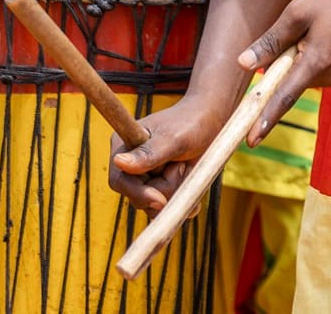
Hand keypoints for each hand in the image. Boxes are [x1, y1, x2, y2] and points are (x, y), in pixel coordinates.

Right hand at [110, 91, 236, 212]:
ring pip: (155, 206)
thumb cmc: (192, 122)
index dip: (138, 193)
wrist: (212, 121)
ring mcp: (145, 179)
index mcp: (123, 147)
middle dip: (167, 186)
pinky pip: (168, 208)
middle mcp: (130, 166)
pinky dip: (184, 199)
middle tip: (182, 163)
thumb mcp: (174, 138)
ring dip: (177, 190)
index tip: (161, 200)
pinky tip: (192, 181)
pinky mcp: (160, 189)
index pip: (119, 181)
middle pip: (139, 197)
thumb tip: (118, 162)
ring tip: (185, 165)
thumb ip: (149, 153)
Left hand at [241, 0, 330, 140]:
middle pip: (289, 81)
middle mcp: (328, 77)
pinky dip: (309, 58)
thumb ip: (270, 41)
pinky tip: (323, 34)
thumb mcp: (297, 13)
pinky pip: (313, 70)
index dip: (265, 119)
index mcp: (316, 62)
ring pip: (300, 75)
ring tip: (315, 28)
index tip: (251, 142)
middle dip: (282, 63)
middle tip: (297, 29)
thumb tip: (243, 64)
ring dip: (296, 58)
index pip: (284, 97)